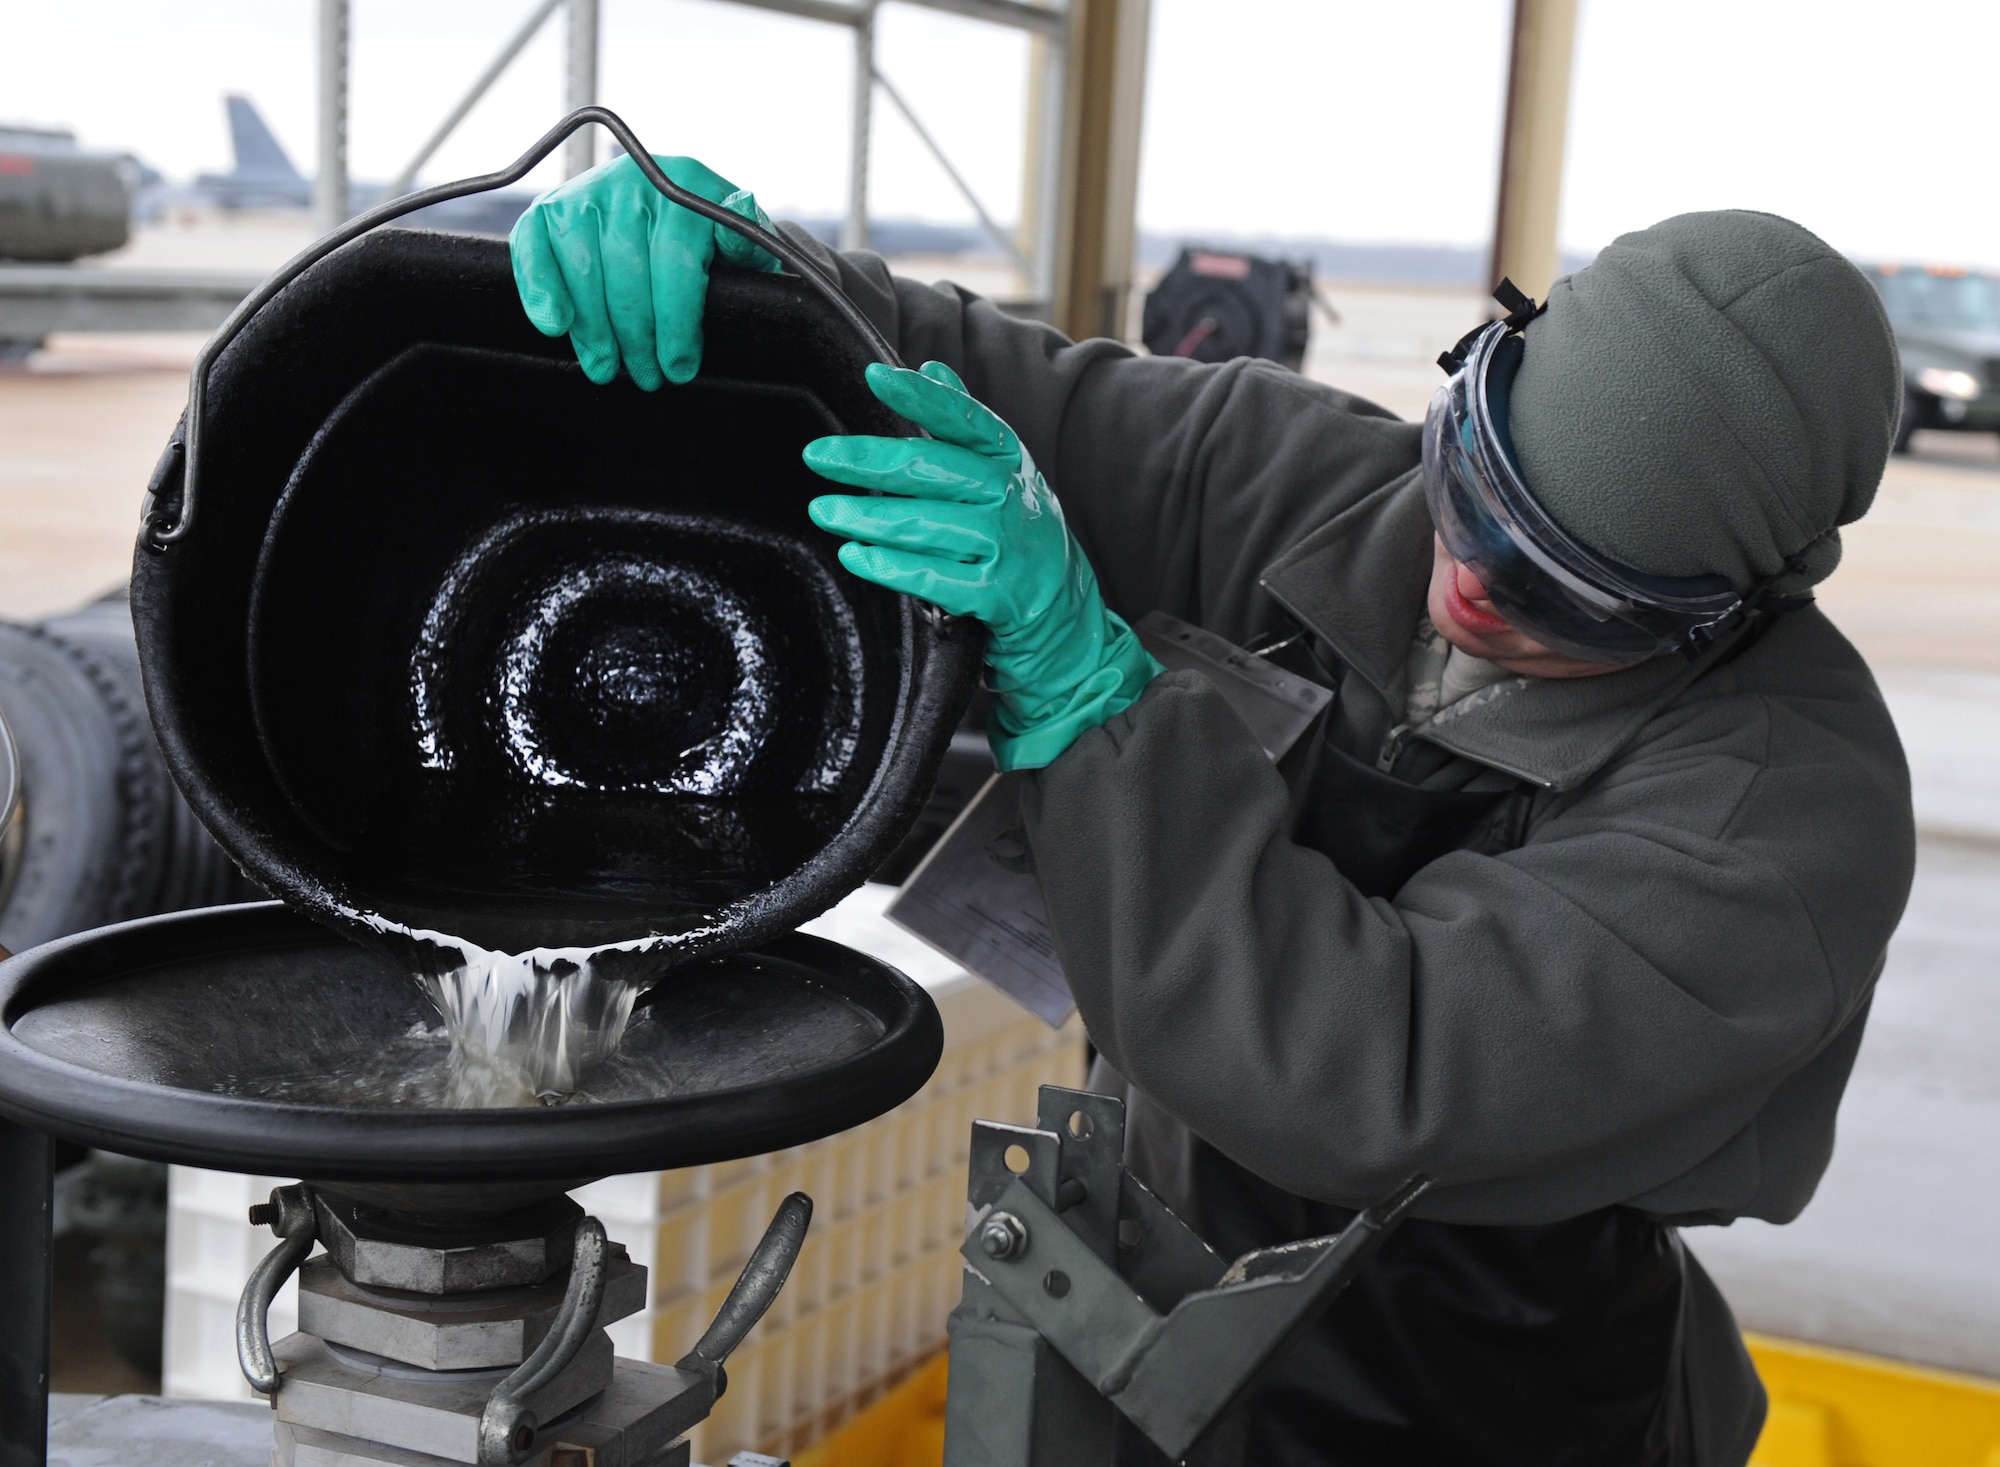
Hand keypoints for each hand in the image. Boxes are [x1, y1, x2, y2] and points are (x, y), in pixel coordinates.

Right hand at [508, 153, 780, 389]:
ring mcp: (586, 191)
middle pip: (627, 271)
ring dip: (595, 328)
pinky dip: (539, 287)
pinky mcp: (549, 210)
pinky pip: (533, 247)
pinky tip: (554, 325)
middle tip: (648, 377)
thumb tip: (743, 208)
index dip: (677, 321)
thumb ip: (747, 237)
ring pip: (583, 268)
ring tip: (608, 367)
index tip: (680, 366)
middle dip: (638, 336)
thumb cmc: (711, 245)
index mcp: (686, 182)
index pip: (675, 259)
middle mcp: (633, 179)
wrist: (672, 216)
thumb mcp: (744, 243)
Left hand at [804, 361, 1161, 770]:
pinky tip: (856, 556)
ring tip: (824, 512)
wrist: (1068, 617)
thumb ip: (965, 424)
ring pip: (925, 525)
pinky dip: (890, 567)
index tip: (876, 375)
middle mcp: (1010, 498)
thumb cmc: (1022, 537)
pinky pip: (933, 578)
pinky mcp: (997, 597)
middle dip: (869, 461)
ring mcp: (1005, 548)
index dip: (922, 397)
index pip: (964, 420)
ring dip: (867, 518)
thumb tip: (931, 366)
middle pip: (933, 470)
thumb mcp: (1006, 474)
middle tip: (817, 456)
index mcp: (1009, 461)